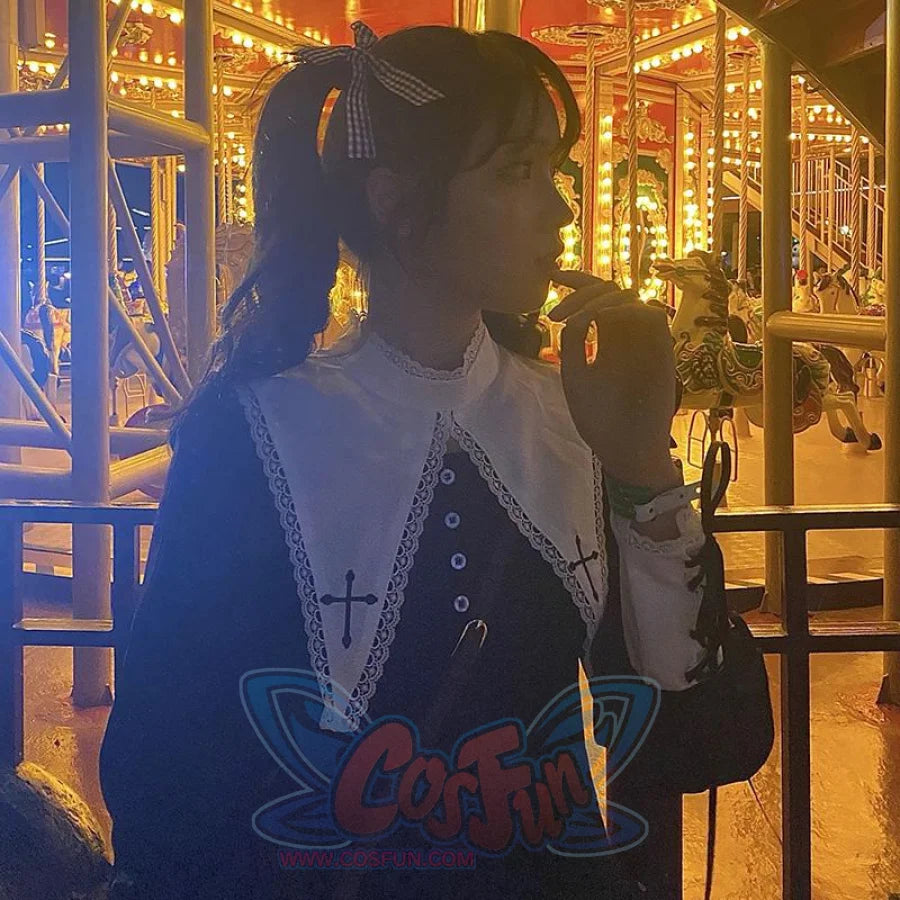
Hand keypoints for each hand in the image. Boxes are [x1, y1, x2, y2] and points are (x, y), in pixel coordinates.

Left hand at [548, 269, 680, 491]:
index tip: (553, 276)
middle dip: (583, 287)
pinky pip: (649, 313)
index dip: (577, 282)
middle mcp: (627, 334)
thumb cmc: (599, 418)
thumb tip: (571, 315)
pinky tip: (598, 323)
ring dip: (599, 300)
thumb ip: (573, 343)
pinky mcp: (662, 348)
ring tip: (574, 320)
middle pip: (612, 290)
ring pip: (629, 296)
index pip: (596, 300)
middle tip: (557, 303)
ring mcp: (645, 339)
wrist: (626, 449)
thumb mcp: (574, 375)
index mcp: (608, 339)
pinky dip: (623, 310)